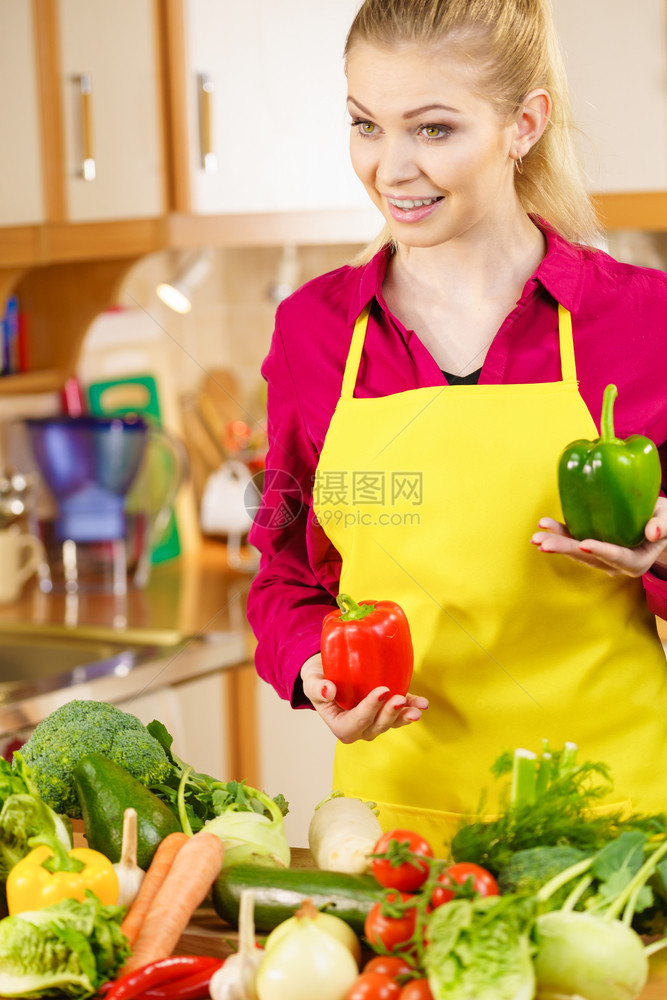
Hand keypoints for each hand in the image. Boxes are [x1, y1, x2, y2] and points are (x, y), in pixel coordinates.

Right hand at [300, 653, 428, 743]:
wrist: (329, 672)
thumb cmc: (319, 679)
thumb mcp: (311, 681)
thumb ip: (316, 688)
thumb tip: (327, 691)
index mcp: (340, 725)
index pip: (355, 723)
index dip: (369, 711)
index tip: (381, 691)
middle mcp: (360, 727)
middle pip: (376, 727)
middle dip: (389, 715)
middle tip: (398, 699)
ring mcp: (375, 720)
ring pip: (391, 723)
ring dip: (404, 716)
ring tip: (416, 709)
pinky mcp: (386, 709)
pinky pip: (400, 712)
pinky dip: (412, 706)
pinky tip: (422, 703)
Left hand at [531, 496, 666, 577]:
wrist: (656, 524)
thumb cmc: (664, 520)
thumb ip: (663, 526)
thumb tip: (653, 531)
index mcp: (636, 562)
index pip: (618, 557)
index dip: (601, 550)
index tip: (584, 544)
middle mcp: (615, 565)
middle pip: (589, 558)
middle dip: (565, 550)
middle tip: (543, 544)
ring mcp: (601, 559)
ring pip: (576, 552)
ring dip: (556, 543)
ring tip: (536, 536)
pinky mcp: (591, 549)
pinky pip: (573, 543)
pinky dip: (558, 534)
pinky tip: (543, 526)